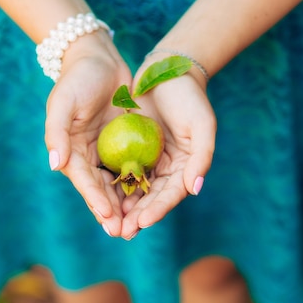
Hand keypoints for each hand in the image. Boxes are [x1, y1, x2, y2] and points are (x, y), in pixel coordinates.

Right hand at [44, 32, 130, 235]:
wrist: (98, 59)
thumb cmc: (77, 79)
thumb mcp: (63, 103)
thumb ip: (57, 134)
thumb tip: (56, 166)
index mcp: (70, 151)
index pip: (84, 181)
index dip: (95, 200)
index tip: (108, 217)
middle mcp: (87, 156)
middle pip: (100, 189)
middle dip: (111, 212)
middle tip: (125, 232)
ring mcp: (106, 150)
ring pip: (117, 184)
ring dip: (126, 205)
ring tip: (137, 225)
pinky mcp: (124, 143)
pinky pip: (132, 167)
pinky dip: (138, 184)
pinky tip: (150, 199)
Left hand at [119, 72, 215, 238]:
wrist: (167, 70)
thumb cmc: (190, 97)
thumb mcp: (202, 125)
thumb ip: (202, 158)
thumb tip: (193, 190)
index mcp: (186, 167)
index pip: (171, 195)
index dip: (157, 210)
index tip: (142, 222)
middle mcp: (167, 168)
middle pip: (150, 198)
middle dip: (136, 216)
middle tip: (121, 232)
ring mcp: (148, 160)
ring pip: (133, 189)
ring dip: (121, 207)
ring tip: (108, 223)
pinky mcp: (131, 149)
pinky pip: (120, 170)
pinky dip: (112, 184)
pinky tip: (99, 196)